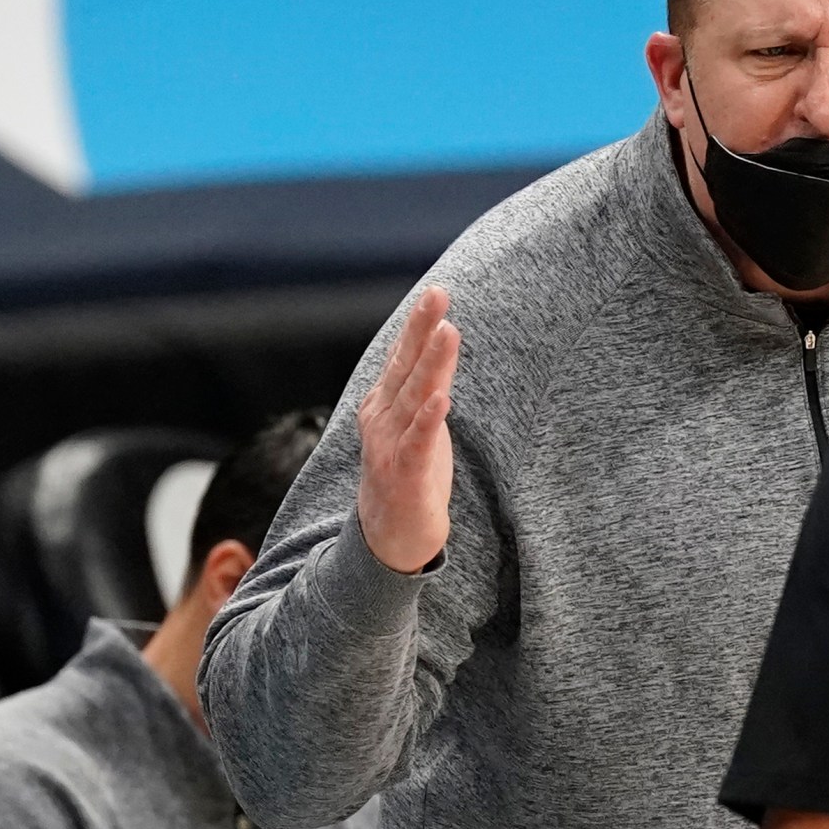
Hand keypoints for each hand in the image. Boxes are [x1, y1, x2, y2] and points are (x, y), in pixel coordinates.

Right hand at [356, 287, 460, 574]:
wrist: (390, 535)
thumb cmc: (409, 472)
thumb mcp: (420, 421)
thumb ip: (430, 383)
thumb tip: (443, 338)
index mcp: (384, 403)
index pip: (403, 357)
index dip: (418, 325)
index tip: (436, 293)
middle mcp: (381, 418)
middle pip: (405, 368)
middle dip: (421, 330)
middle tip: (438, 295)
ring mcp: (388, 445)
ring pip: (413, 398)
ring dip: (430, 365)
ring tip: (447, 333)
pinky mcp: (402, 474)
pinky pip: (416, 442)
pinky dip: (427, 420)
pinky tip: (441, 399)